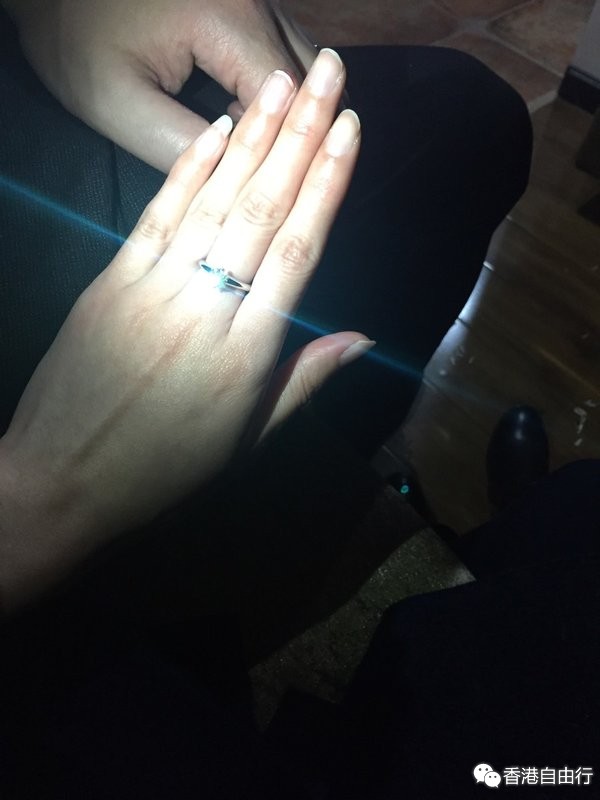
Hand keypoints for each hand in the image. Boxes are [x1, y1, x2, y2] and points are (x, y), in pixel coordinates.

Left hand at [0, 50, 367, 607]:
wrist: (63, 480)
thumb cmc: (166, 469)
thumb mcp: (248, 440)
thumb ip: (305, 381)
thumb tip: (363, 338)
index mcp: (247, 354)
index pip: (298, 251)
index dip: (326, 184)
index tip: (350, 129)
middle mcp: (206, 310)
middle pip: (262, 210)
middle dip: (299, 134)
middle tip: (327, 73)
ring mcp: (153, 289)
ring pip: (213, 201)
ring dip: (251, 135)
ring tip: (281, 82)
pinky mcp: (110, 280)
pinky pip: (155, 215)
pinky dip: (187, 167)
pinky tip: (216, 128)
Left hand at [7, 0, 320, 171]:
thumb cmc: (78, 42)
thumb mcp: (119, 105)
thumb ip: (184, 149)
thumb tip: (241, 179)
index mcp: (226, 19)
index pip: (289, 99)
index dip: (277, 148)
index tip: (246, 181)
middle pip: (311, 78)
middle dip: (292, 132)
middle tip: (258, 176)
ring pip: (305, 64)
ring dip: (291, 112)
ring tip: (255, 150)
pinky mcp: (248, 1)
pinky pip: (286, 50)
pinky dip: (280, 91)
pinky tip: (251, 118)